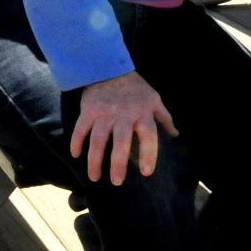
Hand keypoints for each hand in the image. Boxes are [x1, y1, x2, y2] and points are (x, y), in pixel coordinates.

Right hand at [70, 71, 178, 185]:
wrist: (110, 67)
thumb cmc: (135, 88)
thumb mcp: (154, 99)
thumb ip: (164, 118)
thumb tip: (176, 136)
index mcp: (142, 113)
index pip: (149, 135)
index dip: (148, 154)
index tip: (146, 172)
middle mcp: (124, 114)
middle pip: (121, 142)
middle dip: (118, 163)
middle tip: (117, 182)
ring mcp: (104, 112)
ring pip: (98, 139)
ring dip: (94, 160)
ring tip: (94, 177)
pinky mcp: (89, 109)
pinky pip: (81, 128)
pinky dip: (76, 141)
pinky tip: (75, 155)